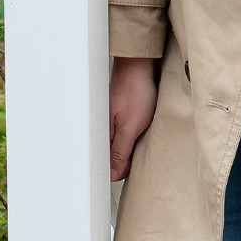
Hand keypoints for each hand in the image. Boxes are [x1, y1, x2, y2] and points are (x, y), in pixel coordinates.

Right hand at [110, 57, 158, 180]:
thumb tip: (113, 174)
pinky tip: (137, 132)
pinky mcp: (116, 116)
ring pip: (116, 145)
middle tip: (135, 157)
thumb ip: (121, 151)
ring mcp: (109, 121)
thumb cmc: (135, 91)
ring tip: (137, 143)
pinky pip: (121, 134)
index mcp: (100, 134)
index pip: (104, 164)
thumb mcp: (131, 126)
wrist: (139, 66)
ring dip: (127, 149)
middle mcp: (101, 129)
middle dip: (122, 162)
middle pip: (109, 156)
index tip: (128, 172)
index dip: (117, 171)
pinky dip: (130, 137)